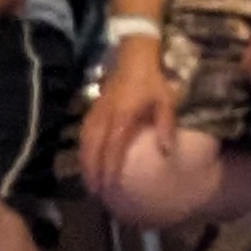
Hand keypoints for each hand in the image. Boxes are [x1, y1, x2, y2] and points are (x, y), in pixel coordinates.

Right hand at [79, 47, 177, 199]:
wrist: (134, 58)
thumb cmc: (153, 81)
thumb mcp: (166, 102)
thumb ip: (165, 127)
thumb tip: (168, 153)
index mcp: (123, 118)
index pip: (113, 150)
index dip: (110, 169)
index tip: (110, 187)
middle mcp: (104, 118)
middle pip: (93, 151)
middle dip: (92, 172)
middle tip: (95, 193)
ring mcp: (95, 113)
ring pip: (84, 144)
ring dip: (85, 164)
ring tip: (88, 182)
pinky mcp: (92, 110)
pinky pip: (83, 134)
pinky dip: (83, 150)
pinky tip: (86, 160)